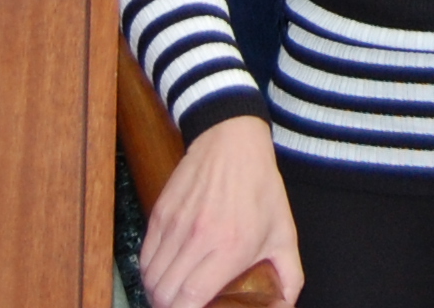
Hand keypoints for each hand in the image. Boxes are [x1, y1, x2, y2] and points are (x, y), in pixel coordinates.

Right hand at [136, 118, 301, 307]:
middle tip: (187, 306)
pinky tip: (167, 274)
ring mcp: (174, 225)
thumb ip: (289, 278)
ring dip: (159, 293)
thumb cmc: (260, 189)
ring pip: (150, 278)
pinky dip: (150, 274)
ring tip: (175, 295)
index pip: (189, 298)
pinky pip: (144, 258)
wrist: (232, 141)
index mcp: (231, 247)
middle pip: (164, 294)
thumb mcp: (284, 234)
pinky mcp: (159, 214)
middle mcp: (198, 238)